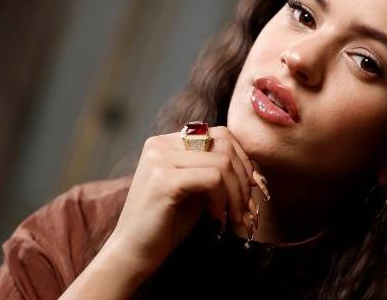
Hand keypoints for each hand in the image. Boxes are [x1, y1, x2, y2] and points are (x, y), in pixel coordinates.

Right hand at [104, 126, 260, 275]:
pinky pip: (213, 178)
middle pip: (224, 143)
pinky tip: (215, 216)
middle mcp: (160, 144)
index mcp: (167, 142)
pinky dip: (222, 198)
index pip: (220, 134)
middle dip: (243, 176)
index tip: (250, 187)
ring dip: (236, 192)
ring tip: (232, 214)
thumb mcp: (195, 189)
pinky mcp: (164, 180)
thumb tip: (253, 170)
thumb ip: (214, 171)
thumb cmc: (166, 224)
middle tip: (246, 206)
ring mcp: (160, 159)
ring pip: (222, 162)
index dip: (242, 159)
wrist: (133, 253)